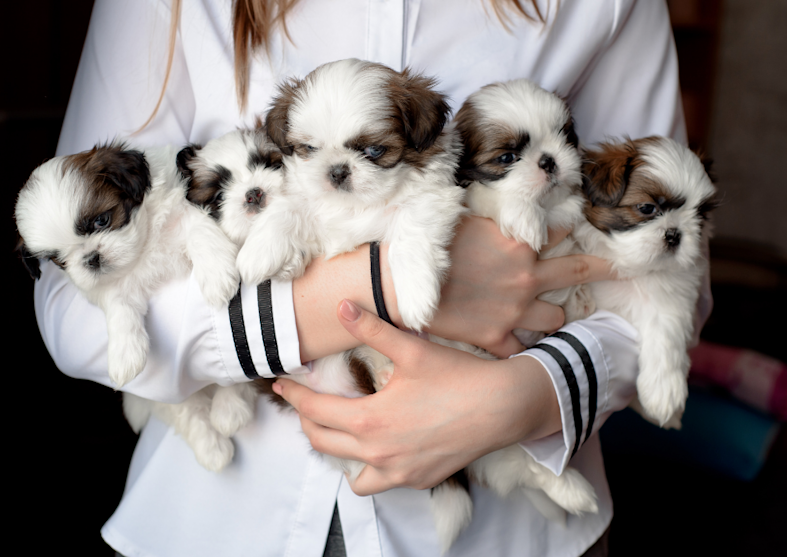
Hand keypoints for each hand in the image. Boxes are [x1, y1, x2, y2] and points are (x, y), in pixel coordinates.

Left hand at [272, 299, 561, 495]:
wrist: (503, 407)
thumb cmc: (458, 377)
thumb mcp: (411, 349)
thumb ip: (371, 329)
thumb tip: (341, 306)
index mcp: (369, 420)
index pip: (314, 411)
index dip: (294, 396)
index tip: (283, 385)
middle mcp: (378, 452)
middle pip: (323, 443)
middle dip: (308, 421)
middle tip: (306, 403)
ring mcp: (398, 472)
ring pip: (350, 473)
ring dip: (338, 452)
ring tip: (343, 429)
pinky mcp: (418, 480)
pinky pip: (380, 481)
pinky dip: (371, 467)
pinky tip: (381, 445)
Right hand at [424, 216, 613, 357]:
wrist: (398, 286)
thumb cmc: (428, 248)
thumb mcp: (466, 220)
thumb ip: (498, 219)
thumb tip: (515, 202)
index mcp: (519, 245)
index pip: (560, 231)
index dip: (571, 230)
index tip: (583, 232)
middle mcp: (525, 278)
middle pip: (579, 271)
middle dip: (606, 268)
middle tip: (625, 269)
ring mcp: (514, 311)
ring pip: (556, 317)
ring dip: (554, 314)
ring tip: (549, 315)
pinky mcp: (495, 337)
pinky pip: (522, 351)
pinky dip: (523, 351)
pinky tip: (525, 353)